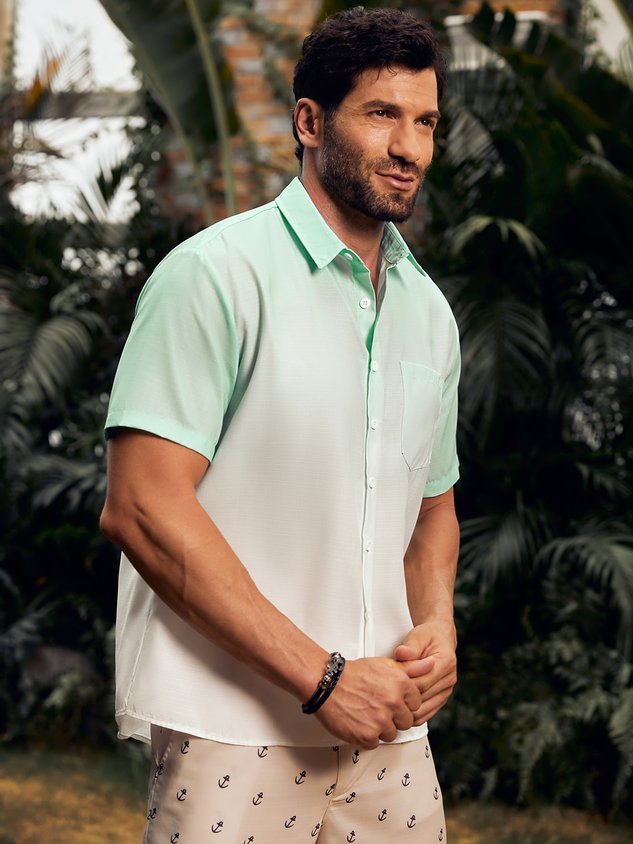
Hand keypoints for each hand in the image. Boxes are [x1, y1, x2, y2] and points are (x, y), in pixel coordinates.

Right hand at [314, 656, 431, 748]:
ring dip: (380, 728)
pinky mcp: (367, 736)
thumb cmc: (354, 674)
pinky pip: (375, 744)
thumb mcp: (384, 665)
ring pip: (391, 734)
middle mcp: (393, 702)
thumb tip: (432, 664)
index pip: (415, 704)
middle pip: (405, 722)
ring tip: (366, 713)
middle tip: (375, 706)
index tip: (389, 699)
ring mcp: (381, 721)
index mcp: (400, 684)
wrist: (326, 683)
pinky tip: (359, 722)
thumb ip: (411, 668)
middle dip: (393, 717)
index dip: (402, 703)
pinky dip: (367, 736)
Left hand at [394, 622, 456, 724]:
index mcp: (446, 662)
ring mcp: (446, 691)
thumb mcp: (418, 636)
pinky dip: (412, 713)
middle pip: (422, 697)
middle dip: (403, 696)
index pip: (423, 682)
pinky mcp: (440, 699)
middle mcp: (449, 679)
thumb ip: (410, 646)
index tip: (389, 683)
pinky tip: (399, 707)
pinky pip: (425, 714)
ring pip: (423, 710)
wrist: (439, 639)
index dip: (404, 684)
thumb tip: (401, 654)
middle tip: (385, 694)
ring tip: (390, 702)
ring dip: (406, 708)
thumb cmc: (428, 637)